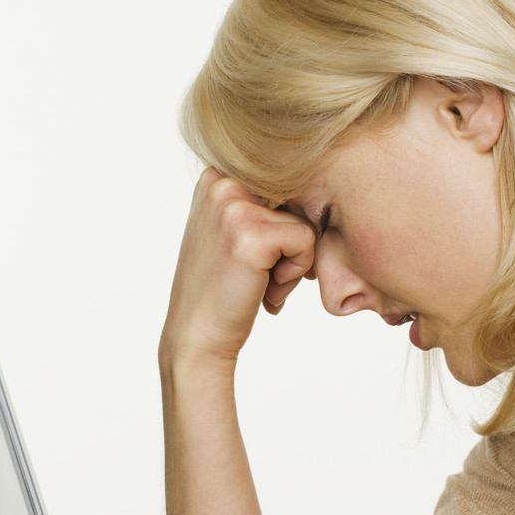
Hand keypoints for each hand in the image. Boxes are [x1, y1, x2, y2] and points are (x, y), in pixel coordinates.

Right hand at [161, 169, 316, 369]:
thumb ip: (260, 203)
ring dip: (292, 262)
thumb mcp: (233, 232)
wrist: (197, 337)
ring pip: (304, 223)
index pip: (286, 188)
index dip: (281, 229)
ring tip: (258, 284)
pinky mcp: (251, 234)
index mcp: (217, 177)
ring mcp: (233, 206)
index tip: (252, 258)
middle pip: (297, 202)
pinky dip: (294, 272)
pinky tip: (264, 291)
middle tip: (257, 275)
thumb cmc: (223, 291)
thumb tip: (318, 180)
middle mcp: (221, 182)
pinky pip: (306, 241)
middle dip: (288, 245)